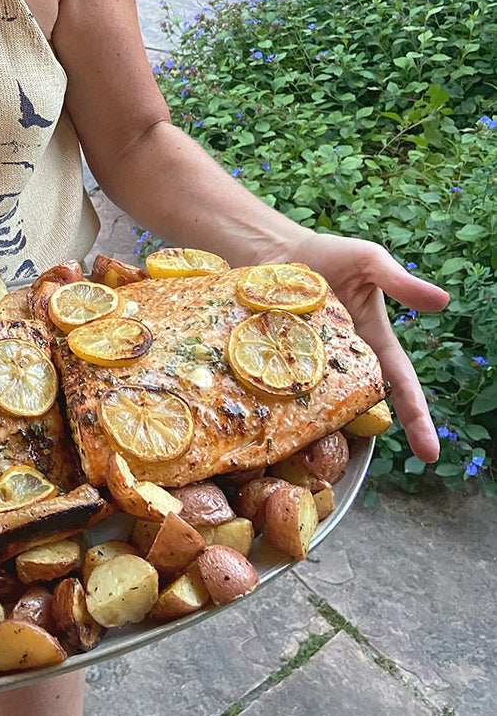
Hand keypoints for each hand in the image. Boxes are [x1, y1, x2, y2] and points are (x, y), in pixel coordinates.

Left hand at [286, 233, 448, 461]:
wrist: (277, 248)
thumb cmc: (331, 255)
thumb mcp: (369, 261)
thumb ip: (400, 282)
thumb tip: (443, 300)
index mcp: (373, 341)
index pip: (401, 382)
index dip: (416, 416)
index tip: (428, 452)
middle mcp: (342, 360)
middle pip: (363, 402)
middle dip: (371, 432)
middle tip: (372, 466)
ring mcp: (308, 362)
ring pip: (320, 401)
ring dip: (321, 422)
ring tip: (319, 447)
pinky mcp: (274, 358)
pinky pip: (279, 384)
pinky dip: (278, 399)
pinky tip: (273, 419)